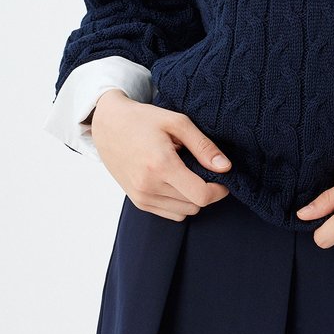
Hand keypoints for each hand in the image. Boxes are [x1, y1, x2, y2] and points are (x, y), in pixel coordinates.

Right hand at [90, 89, 232, 220]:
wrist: (108, 125)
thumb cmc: (144, 120)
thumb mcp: (177, 122)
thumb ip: (203, 146)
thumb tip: (225, 167)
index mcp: (161, 165)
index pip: (201, 195)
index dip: (219, 190)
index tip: (223, 177)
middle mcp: (149, 186)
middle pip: (195, 205)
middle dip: (206, 190)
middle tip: (202, 168)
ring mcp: (141, 197)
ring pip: (184, 212)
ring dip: (192, 197)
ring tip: (185, 172)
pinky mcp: (137, 201)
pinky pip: (170, 213)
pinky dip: (179, 202)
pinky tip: (174, 181)